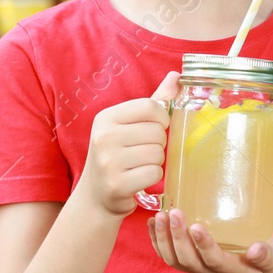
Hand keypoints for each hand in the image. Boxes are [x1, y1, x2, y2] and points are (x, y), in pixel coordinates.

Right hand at [80, 71, 178, 217]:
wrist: (96, 195)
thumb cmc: (117, 155)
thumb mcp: (128, 125)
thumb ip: (154, 101)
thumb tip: (176, 76)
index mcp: (106, 117)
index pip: (150, 106)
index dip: (161, 118)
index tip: (154, 128)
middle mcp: (104, 136)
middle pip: (157, 131)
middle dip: (158, 143)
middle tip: (142, 152)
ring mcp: (108, 161)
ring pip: (158, 153)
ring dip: (156, 161)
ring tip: (139, 165)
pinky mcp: (117, 184)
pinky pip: (154, 173)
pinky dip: (152, 177)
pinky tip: (139, 179)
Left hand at [149, 208, 272, 272]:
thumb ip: (269, 257)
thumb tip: (256, 250)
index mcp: (234, 271)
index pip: (215, 261)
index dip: (204, 245)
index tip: (196, 226)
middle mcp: (212, 272)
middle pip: (188, 260)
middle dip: (177, 237)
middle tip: (174, 212)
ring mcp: (200, 268)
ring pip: (174, 259)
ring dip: (163, 239)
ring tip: (159, 216)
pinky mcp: (193, 261)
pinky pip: (170, 255)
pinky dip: (157, 240)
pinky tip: (152, 222)